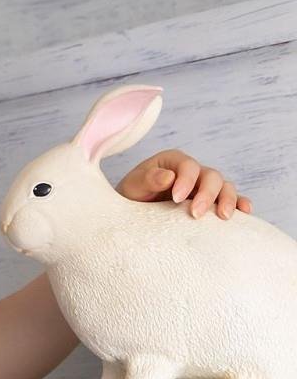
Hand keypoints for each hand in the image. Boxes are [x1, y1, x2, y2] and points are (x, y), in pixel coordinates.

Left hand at [116, 149, 252, 218]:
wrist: (133, 216)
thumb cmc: (131, 198)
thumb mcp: (133, 187)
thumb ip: (147, 179)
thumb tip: (169, 176)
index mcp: (173, 161)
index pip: (188, 166)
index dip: (186, 180)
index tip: (176, 199)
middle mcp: (193, 172)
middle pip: (211, 176)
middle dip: (207, 194)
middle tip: (195, 214)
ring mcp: (205, 187)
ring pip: (225, 187)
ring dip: (228, 200)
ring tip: (223, 217)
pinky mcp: (212, 202)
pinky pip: (232, 200)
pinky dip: (241, 204)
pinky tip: (245, 213)